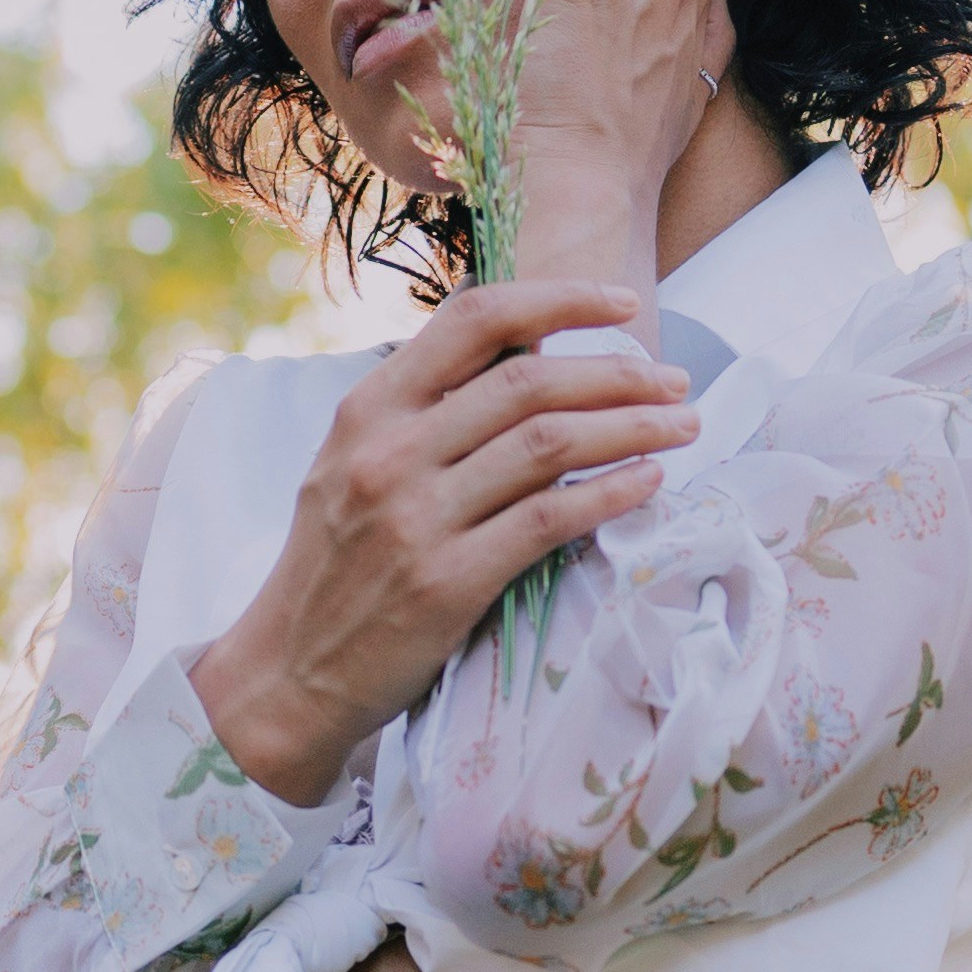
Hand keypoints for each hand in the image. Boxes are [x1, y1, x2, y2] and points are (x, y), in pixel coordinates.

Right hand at [188, 279, 694, 804]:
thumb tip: (527, 360)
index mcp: (368, 409)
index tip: (620, 304)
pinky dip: (610, 493)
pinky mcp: (446, 582)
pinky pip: (549, 520)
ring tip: (683, 427)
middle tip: (678, 383)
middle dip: (620, 374)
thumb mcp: (354, 466)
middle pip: (530, 381)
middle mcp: (389, 451)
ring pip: (550, 444)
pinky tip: (649, 483)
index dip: (559, 300)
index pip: (474, 321)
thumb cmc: (337, 566)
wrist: (288, 672)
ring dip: (633, 428)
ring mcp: (415, 516)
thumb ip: (426, 413)